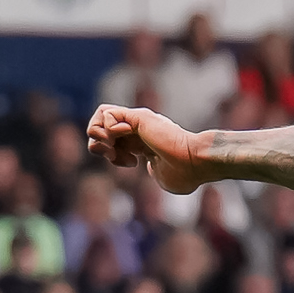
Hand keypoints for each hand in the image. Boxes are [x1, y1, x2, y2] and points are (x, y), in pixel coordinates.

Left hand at [86, 104, 210, 192]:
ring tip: (110, 144)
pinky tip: (126, 135)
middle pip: (101, 129)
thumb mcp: (162, 178)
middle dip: (98, 146)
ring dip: (97, 134)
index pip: (114, 143)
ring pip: (99, 116)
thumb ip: (151, 170)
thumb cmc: (185, 173)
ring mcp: (137, 121)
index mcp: (145, 143)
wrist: (196, 162)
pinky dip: (108, 128)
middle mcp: (140, 129)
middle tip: (113, 155)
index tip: (132, 164)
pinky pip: (107, 114)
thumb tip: (146, 165)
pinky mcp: (137, 116)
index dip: (113, 156)